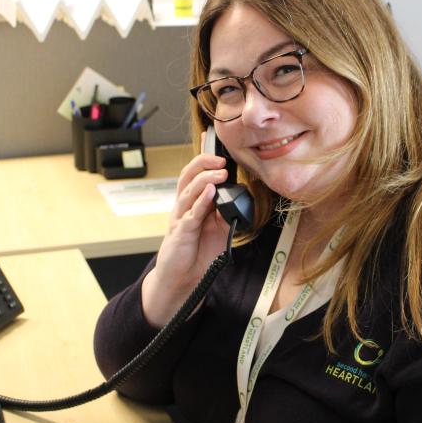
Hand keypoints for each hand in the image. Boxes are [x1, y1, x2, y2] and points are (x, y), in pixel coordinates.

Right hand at [141, 147, 231, 327]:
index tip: (214, 144)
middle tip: (221, 159)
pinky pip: (191, 215)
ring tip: (220, 172)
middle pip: (188, 176)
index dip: (203, 158)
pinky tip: (210, 194)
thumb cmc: (198, 252)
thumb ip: (226, 211)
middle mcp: (183, 207)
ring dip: (205, 180)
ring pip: (189, 192)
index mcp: (192, 202)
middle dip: (203, 164)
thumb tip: (241, 196)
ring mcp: (180, 218)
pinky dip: (201, 202)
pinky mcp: (181, 233)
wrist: (183, 278)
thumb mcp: (218, 228)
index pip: (195, 174)